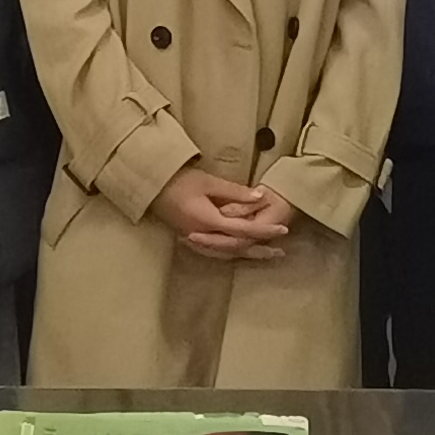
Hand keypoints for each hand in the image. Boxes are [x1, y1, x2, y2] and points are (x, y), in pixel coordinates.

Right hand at [153, 168, 293, 260]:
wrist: (151, 186)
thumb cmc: (178, 180)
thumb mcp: (208, 182)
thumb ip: (235, 191)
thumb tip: (260, 197)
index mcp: (208, 220)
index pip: (242, 230)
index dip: (264, 231)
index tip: (283, 230)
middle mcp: (202, 235)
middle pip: (236, 248)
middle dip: (259, 248)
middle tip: (280, 249)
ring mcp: (195, 239)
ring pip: (226, 253)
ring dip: (247, 254)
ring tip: (266, 255)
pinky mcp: (190, 238)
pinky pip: (215, 252)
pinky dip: (230, 254)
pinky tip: (239, 253)